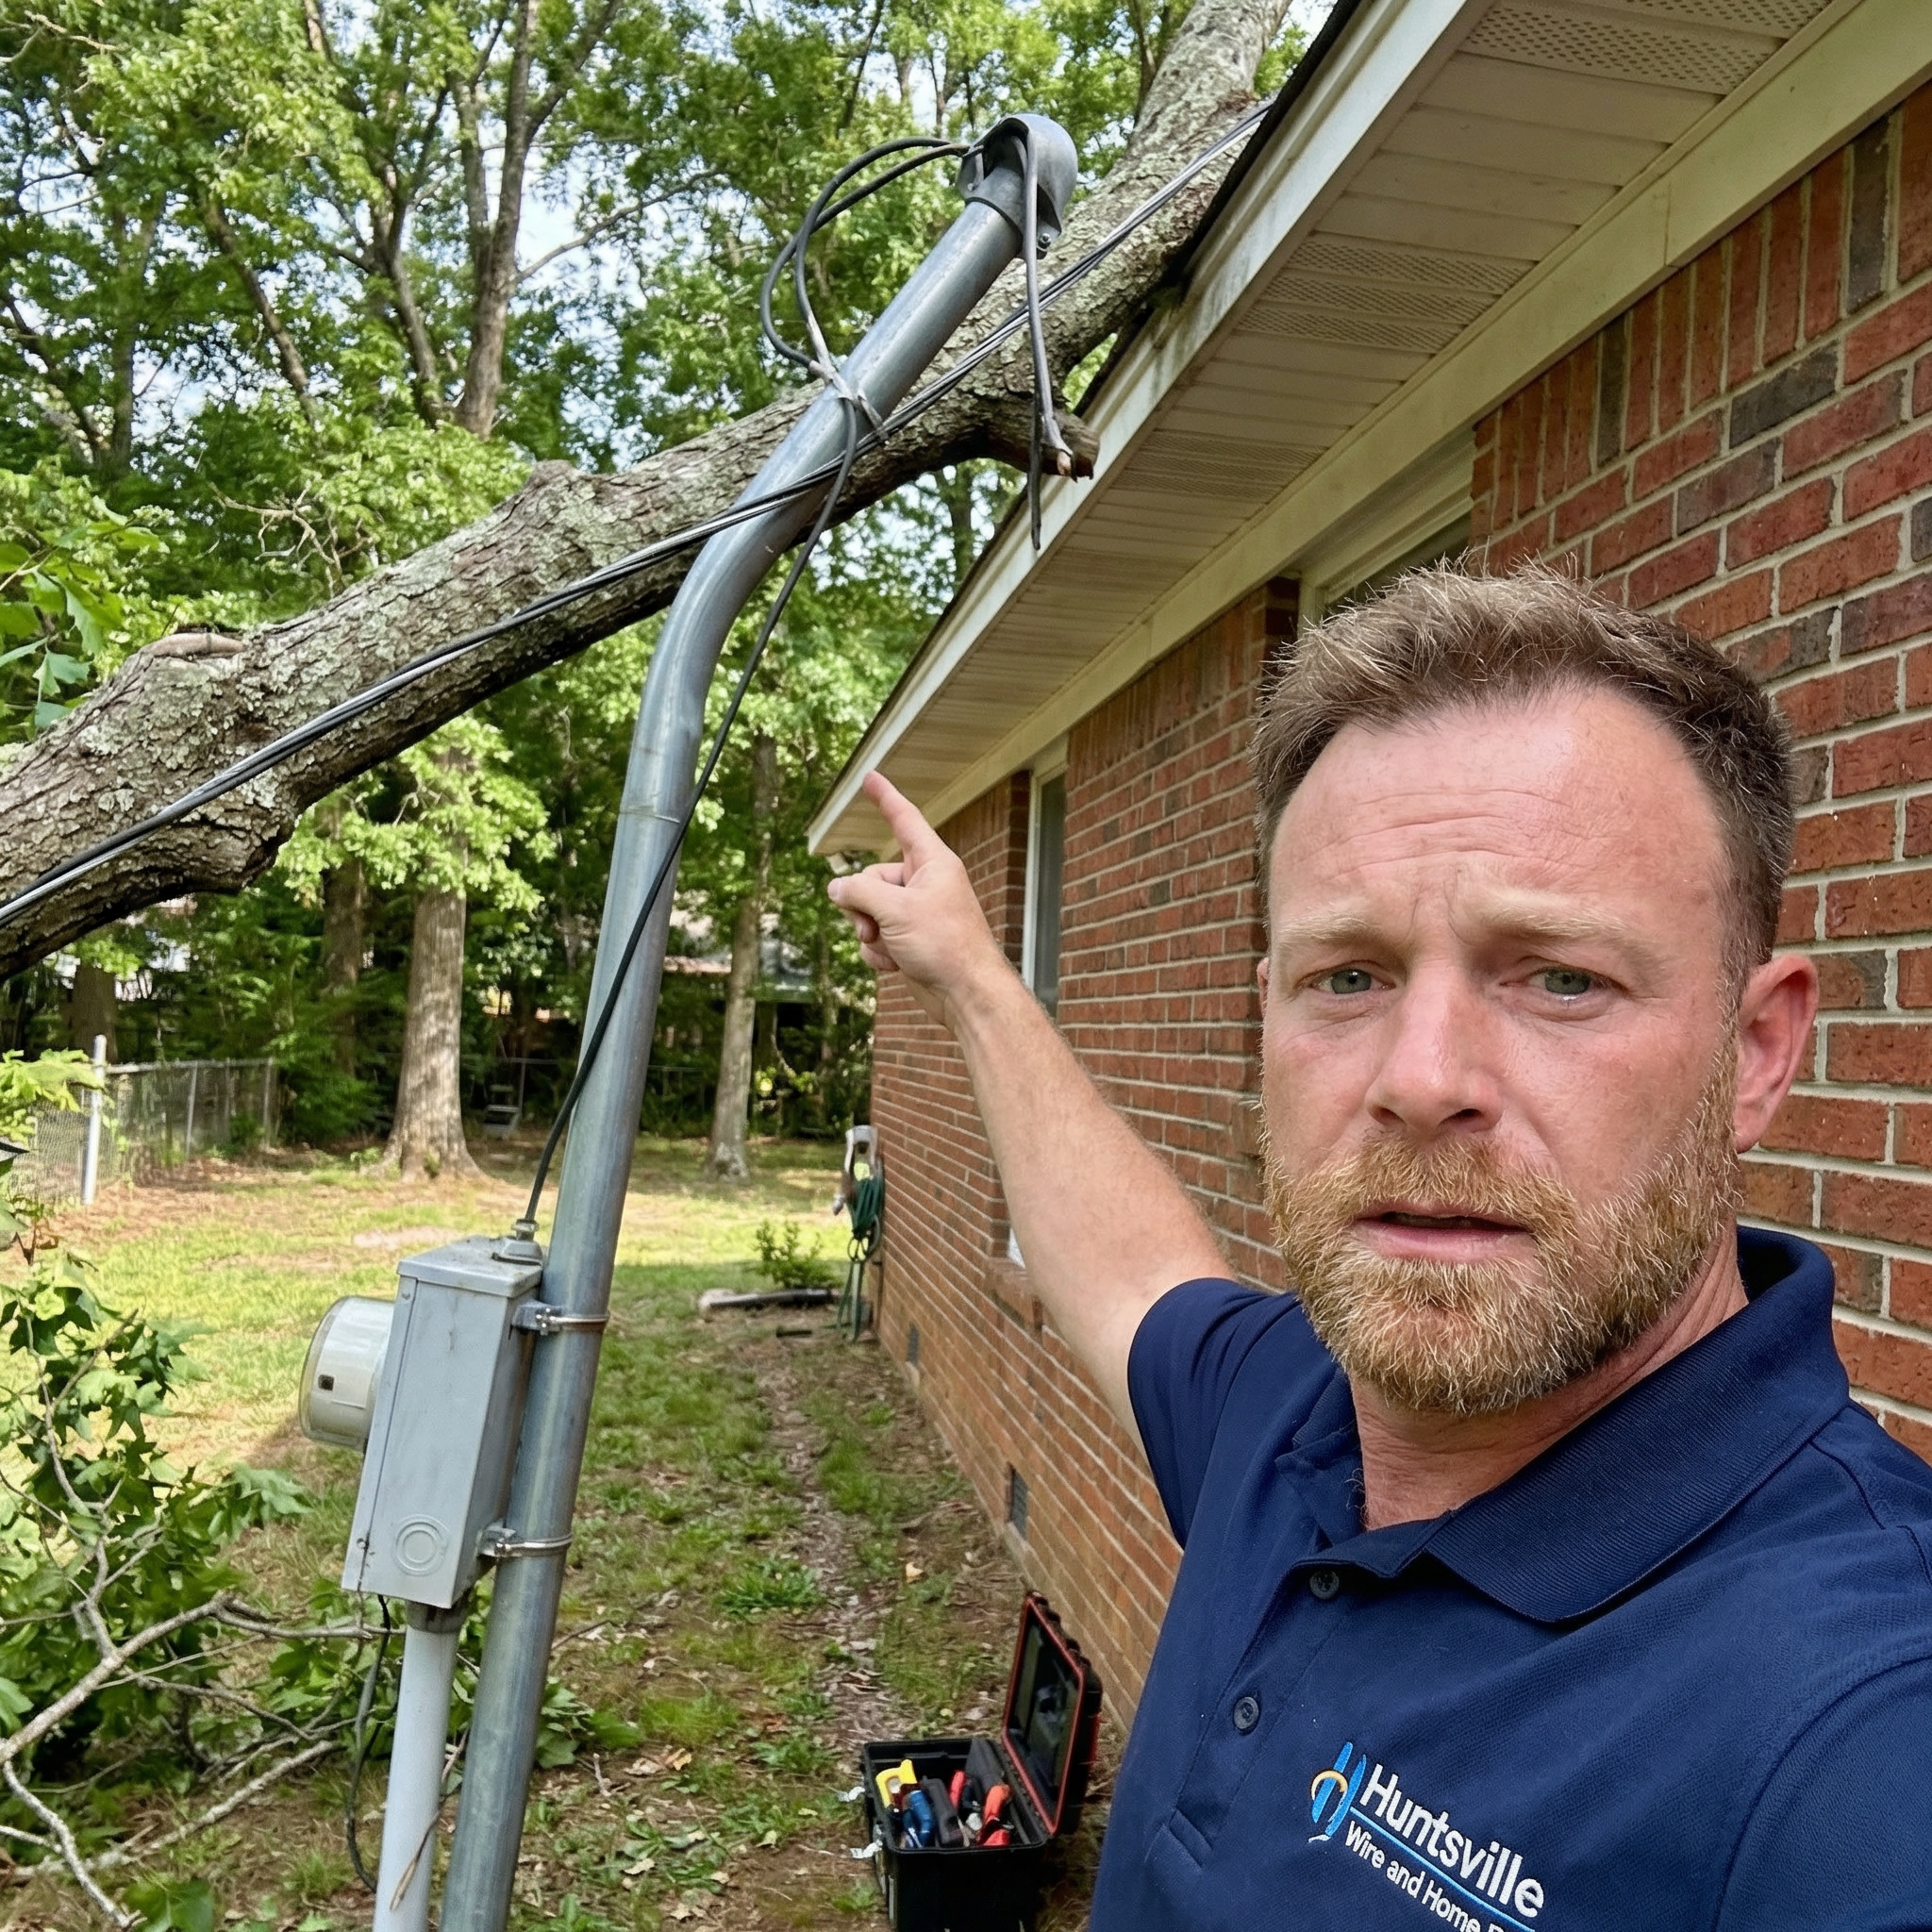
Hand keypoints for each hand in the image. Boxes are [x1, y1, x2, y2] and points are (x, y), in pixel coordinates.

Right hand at [826, 772, 1012, 1028]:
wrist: (966, 994)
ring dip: (868, 932)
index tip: (870, 776)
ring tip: (888, 948)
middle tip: (873, 926)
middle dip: (862, 904)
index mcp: (932, 863)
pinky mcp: (910, 940)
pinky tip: (893, 965)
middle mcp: (924, 883)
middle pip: (871, 878)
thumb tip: (836, 889)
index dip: (885, 798)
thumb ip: (858, 893)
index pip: (904, 820)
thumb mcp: (895, 911)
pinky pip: (876, 935)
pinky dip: (878, 951)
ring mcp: (916, 913)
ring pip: (868, 910)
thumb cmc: (944, 945)